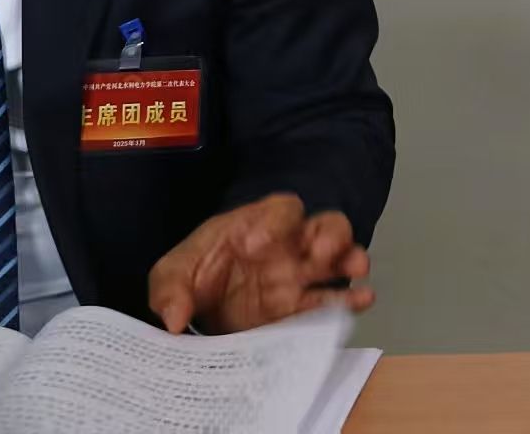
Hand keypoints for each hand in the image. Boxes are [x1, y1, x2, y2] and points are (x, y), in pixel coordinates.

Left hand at [149, 193, 374, 333]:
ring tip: (356, 271)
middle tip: (322, 253)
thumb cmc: (197, 274)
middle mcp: (291, 245)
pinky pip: (333, 299)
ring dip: (350, 261)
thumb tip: (174, 318)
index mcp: (260, 224)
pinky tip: (360, 300)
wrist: (204, 309)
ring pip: (341, 256)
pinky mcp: (304, 306)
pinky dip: (349, 300)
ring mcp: (303, 275)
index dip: (273, 223)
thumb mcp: (173, 273)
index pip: (281, 210)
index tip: (253, 246)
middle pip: (326, 226)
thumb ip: (169, 289)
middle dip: (331, 236)